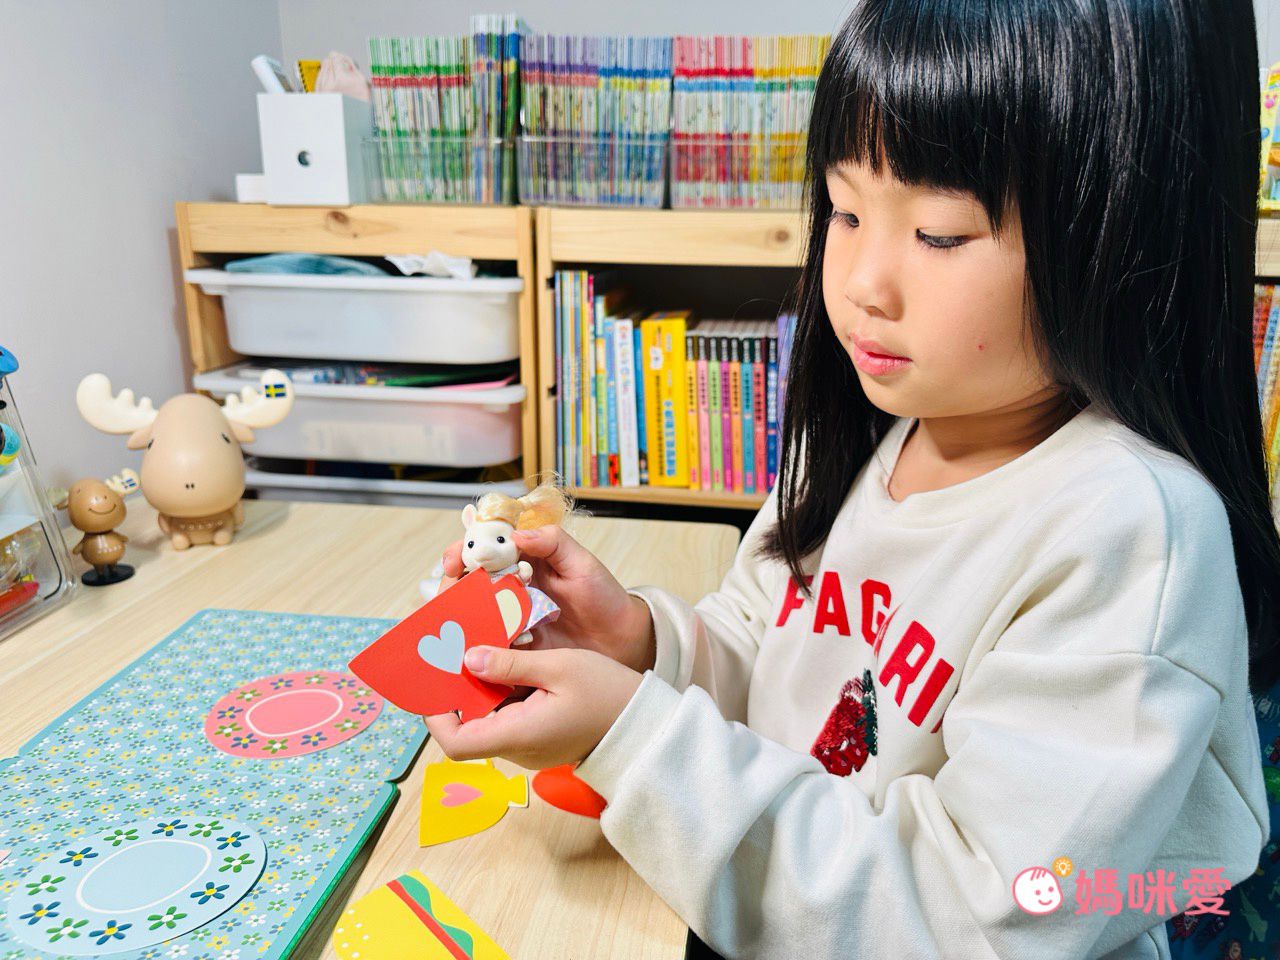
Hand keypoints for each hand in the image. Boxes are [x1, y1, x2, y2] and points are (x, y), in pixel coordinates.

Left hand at [425, 645, 642, 768]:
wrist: (645, 724)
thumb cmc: (609, 694)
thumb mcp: (560, 667)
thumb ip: (511, 664)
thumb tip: (468, 659)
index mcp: (519, 734)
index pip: (456, 743)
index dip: (435, 716)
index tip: (434, 681)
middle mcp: (518, 747)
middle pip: (467, 729)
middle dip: (455, 692)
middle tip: (453, 652)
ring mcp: (528, 745)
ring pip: (487, 720)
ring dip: (479, 689)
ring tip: (477, 648)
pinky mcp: (539, 737)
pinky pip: (507, 717)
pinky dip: (499, 693)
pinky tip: (505, 662)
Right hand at [440, 526, 654, 672]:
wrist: (620, 640)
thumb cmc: (603, 597)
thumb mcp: (583, 564)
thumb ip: (554, 543)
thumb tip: (519, 533)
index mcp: (523, 560)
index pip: (483, 548)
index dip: (463, 551)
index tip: (455, 561)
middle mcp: (510, 588)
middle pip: (467, 583)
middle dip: (450, 587)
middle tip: (447, 596)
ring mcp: (509, 618)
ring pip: (471, 615)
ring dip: (456, 618)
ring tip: (451, 624)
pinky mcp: (513, 648)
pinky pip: (486, 645)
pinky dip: (472, 647)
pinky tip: (466, 651)